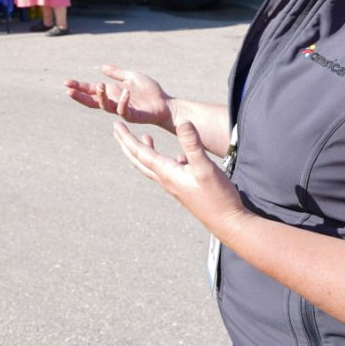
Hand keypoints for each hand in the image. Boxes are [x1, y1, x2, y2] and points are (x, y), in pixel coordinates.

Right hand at [64, 64, 174, 130]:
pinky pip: (124, 111)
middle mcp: (113, 102)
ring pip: (105, 106)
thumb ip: (117, 73)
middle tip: (68, 90)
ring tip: (99, 85)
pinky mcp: (133, 116)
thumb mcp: (131, 77)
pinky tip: (125, 91)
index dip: (79, 87)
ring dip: (100, 97)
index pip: (91, 90)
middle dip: (80, 96)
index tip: (66, 82)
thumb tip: (102, 67)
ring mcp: (122, 110)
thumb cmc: (150, 92)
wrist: (165, 104)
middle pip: (92, 101)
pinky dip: (123, 102)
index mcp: (112, 93)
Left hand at [112, 121, 249, 241]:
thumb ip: (193, 145)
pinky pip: (169, 172)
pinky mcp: (185, 190)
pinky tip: (178, 157)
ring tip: (145, 138)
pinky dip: (166, 161)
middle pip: (140, 160)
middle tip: (118, 131)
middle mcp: (167, 181)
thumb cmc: (217, 197)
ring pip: (153, 167)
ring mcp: (175, 186)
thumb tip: (183, 122)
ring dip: (145, 152)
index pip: (141, 152)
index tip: (116, 125)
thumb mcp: (205, 167)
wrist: (228, 223)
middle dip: (128, 144)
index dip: (127, 138)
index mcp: (167, 173)